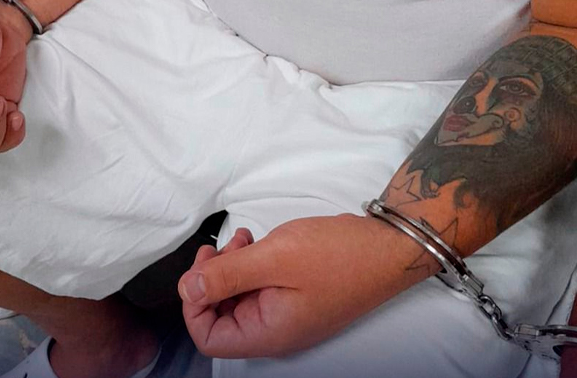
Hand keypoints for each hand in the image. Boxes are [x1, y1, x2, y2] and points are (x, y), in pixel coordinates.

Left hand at [178, 214, 409, 358]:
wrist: (388, 246)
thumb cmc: (338, 254)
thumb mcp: (273, 258)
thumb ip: (227, 275)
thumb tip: (187, 289)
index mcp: (269, 332)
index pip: (209, 338)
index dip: (195, 305)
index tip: (202, 269)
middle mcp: (276, 330)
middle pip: (221, 317)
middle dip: (213, 280)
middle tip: (224, 246)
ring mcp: (287, 313)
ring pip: (238, 298)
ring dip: (231, 268)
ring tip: (243, 239)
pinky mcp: (296, 295)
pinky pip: (259, 286)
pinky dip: (250, 264)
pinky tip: (256, 242)